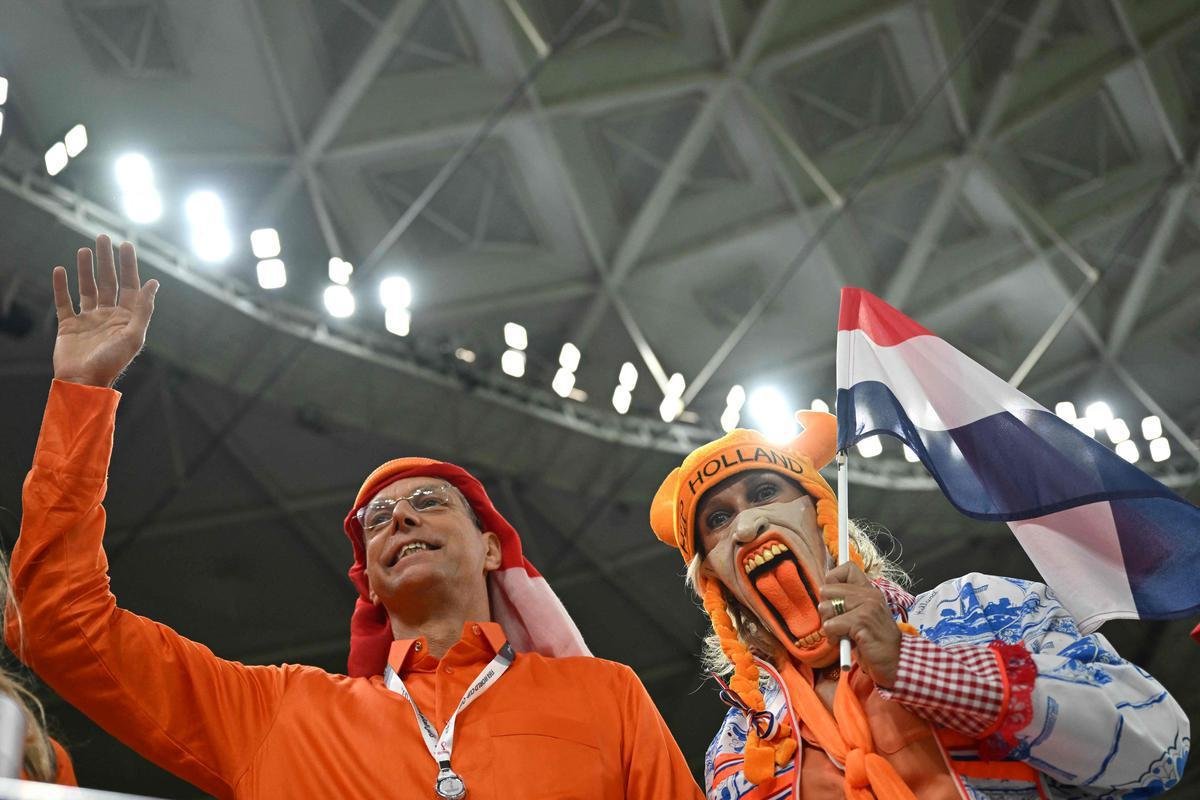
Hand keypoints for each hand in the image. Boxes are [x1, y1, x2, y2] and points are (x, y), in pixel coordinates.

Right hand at [52, 234, 158, 387]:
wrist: (83, 382)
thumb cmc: (111, 362)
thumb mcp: (133, 336)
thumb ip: (143, 309)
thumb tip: (154, 284)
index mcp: (127, 318)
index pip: (130, 285)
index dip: (129, 265)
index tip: (126, 245)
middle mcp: (109, 316)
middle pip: (108, 282)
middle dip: (107, 260)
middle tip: (103, 237)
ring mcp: (89, 320)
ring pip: (87, 288)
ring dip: (86, 269)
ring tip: (84, 250)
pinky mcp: (69, 326)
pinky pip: (64, 302)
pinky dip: (61, 287)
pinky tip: (60, 270)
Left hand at [819, 562, 900, 686]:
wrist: (896, 663)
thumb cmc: (874, 643)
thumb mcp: (861, 618)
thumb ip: (847, 604)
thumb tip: (823, 595)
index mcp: (869, 591)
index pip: (847, 568)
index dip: (833, 581)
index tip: (835, 600)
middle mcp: (869, 595)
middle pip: (827, 589)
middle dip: (826, 610)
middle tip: (837, 624)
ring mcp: (867, 607)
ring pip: (826, 607)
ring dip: (829, 625)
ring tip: (842, 635)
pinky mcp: (862, 622)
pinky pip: (831, 625)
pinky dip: (833, 637)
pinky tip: (844, 642)